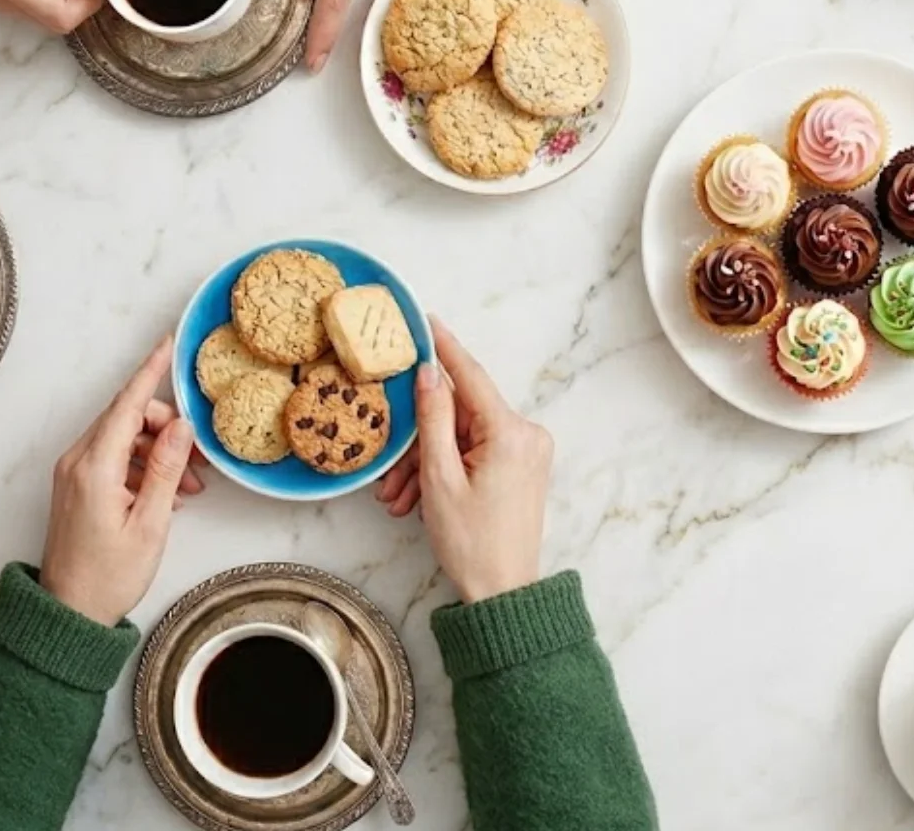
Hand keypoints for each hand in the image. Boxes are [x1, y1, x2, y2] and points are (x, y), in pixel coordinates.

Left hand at [40, 338, 205, 625]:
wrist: (69, 613)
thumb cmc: (108, 576)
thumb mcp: (150, 523)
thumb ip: (167, 469)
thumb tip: (181, 426)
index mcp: (95, 467)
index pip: (127, 405)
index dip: (150, 372)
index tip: (168, 344)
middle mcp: (78, 461)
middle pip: (127, 417)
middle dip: (166, 426)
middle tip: (198, 457)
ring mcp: (74, 473)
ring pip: (123, 437)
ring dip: (159, 450)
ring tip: (189, 485)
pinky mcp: (77, 485)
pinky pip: (114, 457)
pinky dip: (144, 465)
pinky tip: (167, 493)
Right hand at [375, 319, 551, 602]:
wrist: (503, 593)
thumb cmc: (473, 543)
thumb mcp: (439, 479)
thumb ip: (433, 420)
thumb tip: (428, 374)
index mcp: (511, 432)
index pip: (470, 376)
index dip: (444, 347)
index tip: (426, 320)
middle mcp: (526, 434)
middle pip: (459, 415)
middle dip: (417, 443)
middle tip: (387, 477)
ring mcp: (526, 451)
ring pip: (461, 438)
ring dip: (424, 465)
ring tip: (397, 500)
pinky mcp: (520, 467)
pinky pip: (473, 454)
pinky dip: (443, 471)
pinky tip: (417, 500)